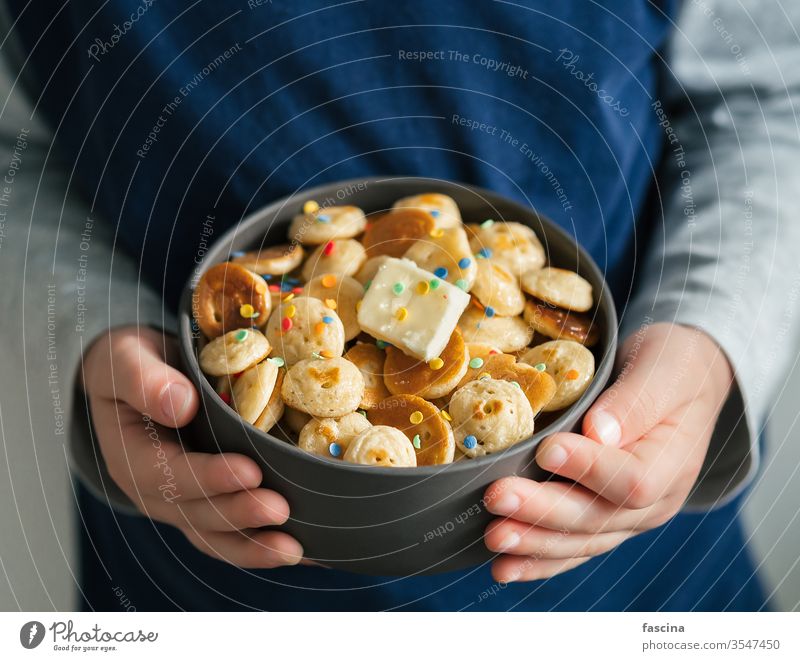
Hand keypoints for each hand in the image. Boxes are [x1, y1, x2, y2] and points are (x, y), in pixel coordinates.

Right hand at [82, 326, 302, 567]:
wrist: (137, 374)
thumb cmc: (132, 361)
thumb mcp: (125, 357)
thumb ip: (144, 380)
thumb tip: (181, 404)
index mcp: (131, 455)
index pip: (169, 474)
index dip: (209, 477)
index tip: (249, 471)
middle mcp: (155, 490)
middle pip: (196, 513)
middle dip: (240, 513)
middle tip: (281, 509)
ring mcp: (182, 502)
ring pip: (216, 536)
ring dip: (254, 545)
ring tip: (294, 548)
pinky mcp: (208, 503)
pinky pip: (233, 534)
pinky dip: (263, 544)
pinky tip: (302, 550)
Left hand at [483, 322, 732, 581]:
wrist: (681, 381)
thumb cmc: (671, 368)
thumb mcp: (663, 370)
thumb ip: (635, 402)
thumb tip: (600, 431)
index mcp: (674, 461)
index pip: (633, 479)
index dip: (589, 469)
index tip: (546, 450)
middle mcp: (655, 500)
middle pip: (598, 516)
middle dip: (543, 510)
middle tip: (497, 497)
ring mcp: (629, 517)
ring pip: (581, 539)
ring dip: (534, 541)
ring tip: (494, 537)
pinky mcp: (605, 521)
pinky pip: (573, 547)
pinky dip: (538, 559)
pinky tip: (504, 567)